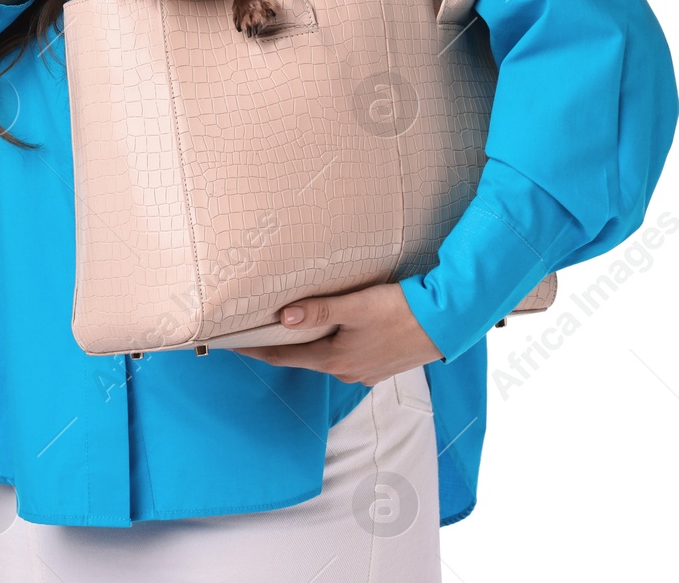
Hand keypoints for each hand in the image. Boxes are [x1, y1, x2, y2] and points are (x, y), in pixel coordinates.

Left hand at [229, 281, 444, 386]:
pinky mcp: (381, 365)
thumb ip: (320, 310)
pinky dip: (333, 344)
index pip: (283, 356)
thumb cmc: (401, 312)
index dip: (256, 349)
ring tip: (294, 325)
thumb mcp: (356, 306)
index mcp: (334, 360)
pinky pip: (347, 355)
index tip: (232, 344)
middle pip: (303, 357)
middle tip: (258, 327)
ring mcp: (364, 371)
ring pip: (326, 356)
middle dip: (281, 344)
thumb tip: (284, 316)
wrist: (446, 324)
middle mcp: (346, 372)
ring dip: (309, 343)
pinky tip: (336, 330)